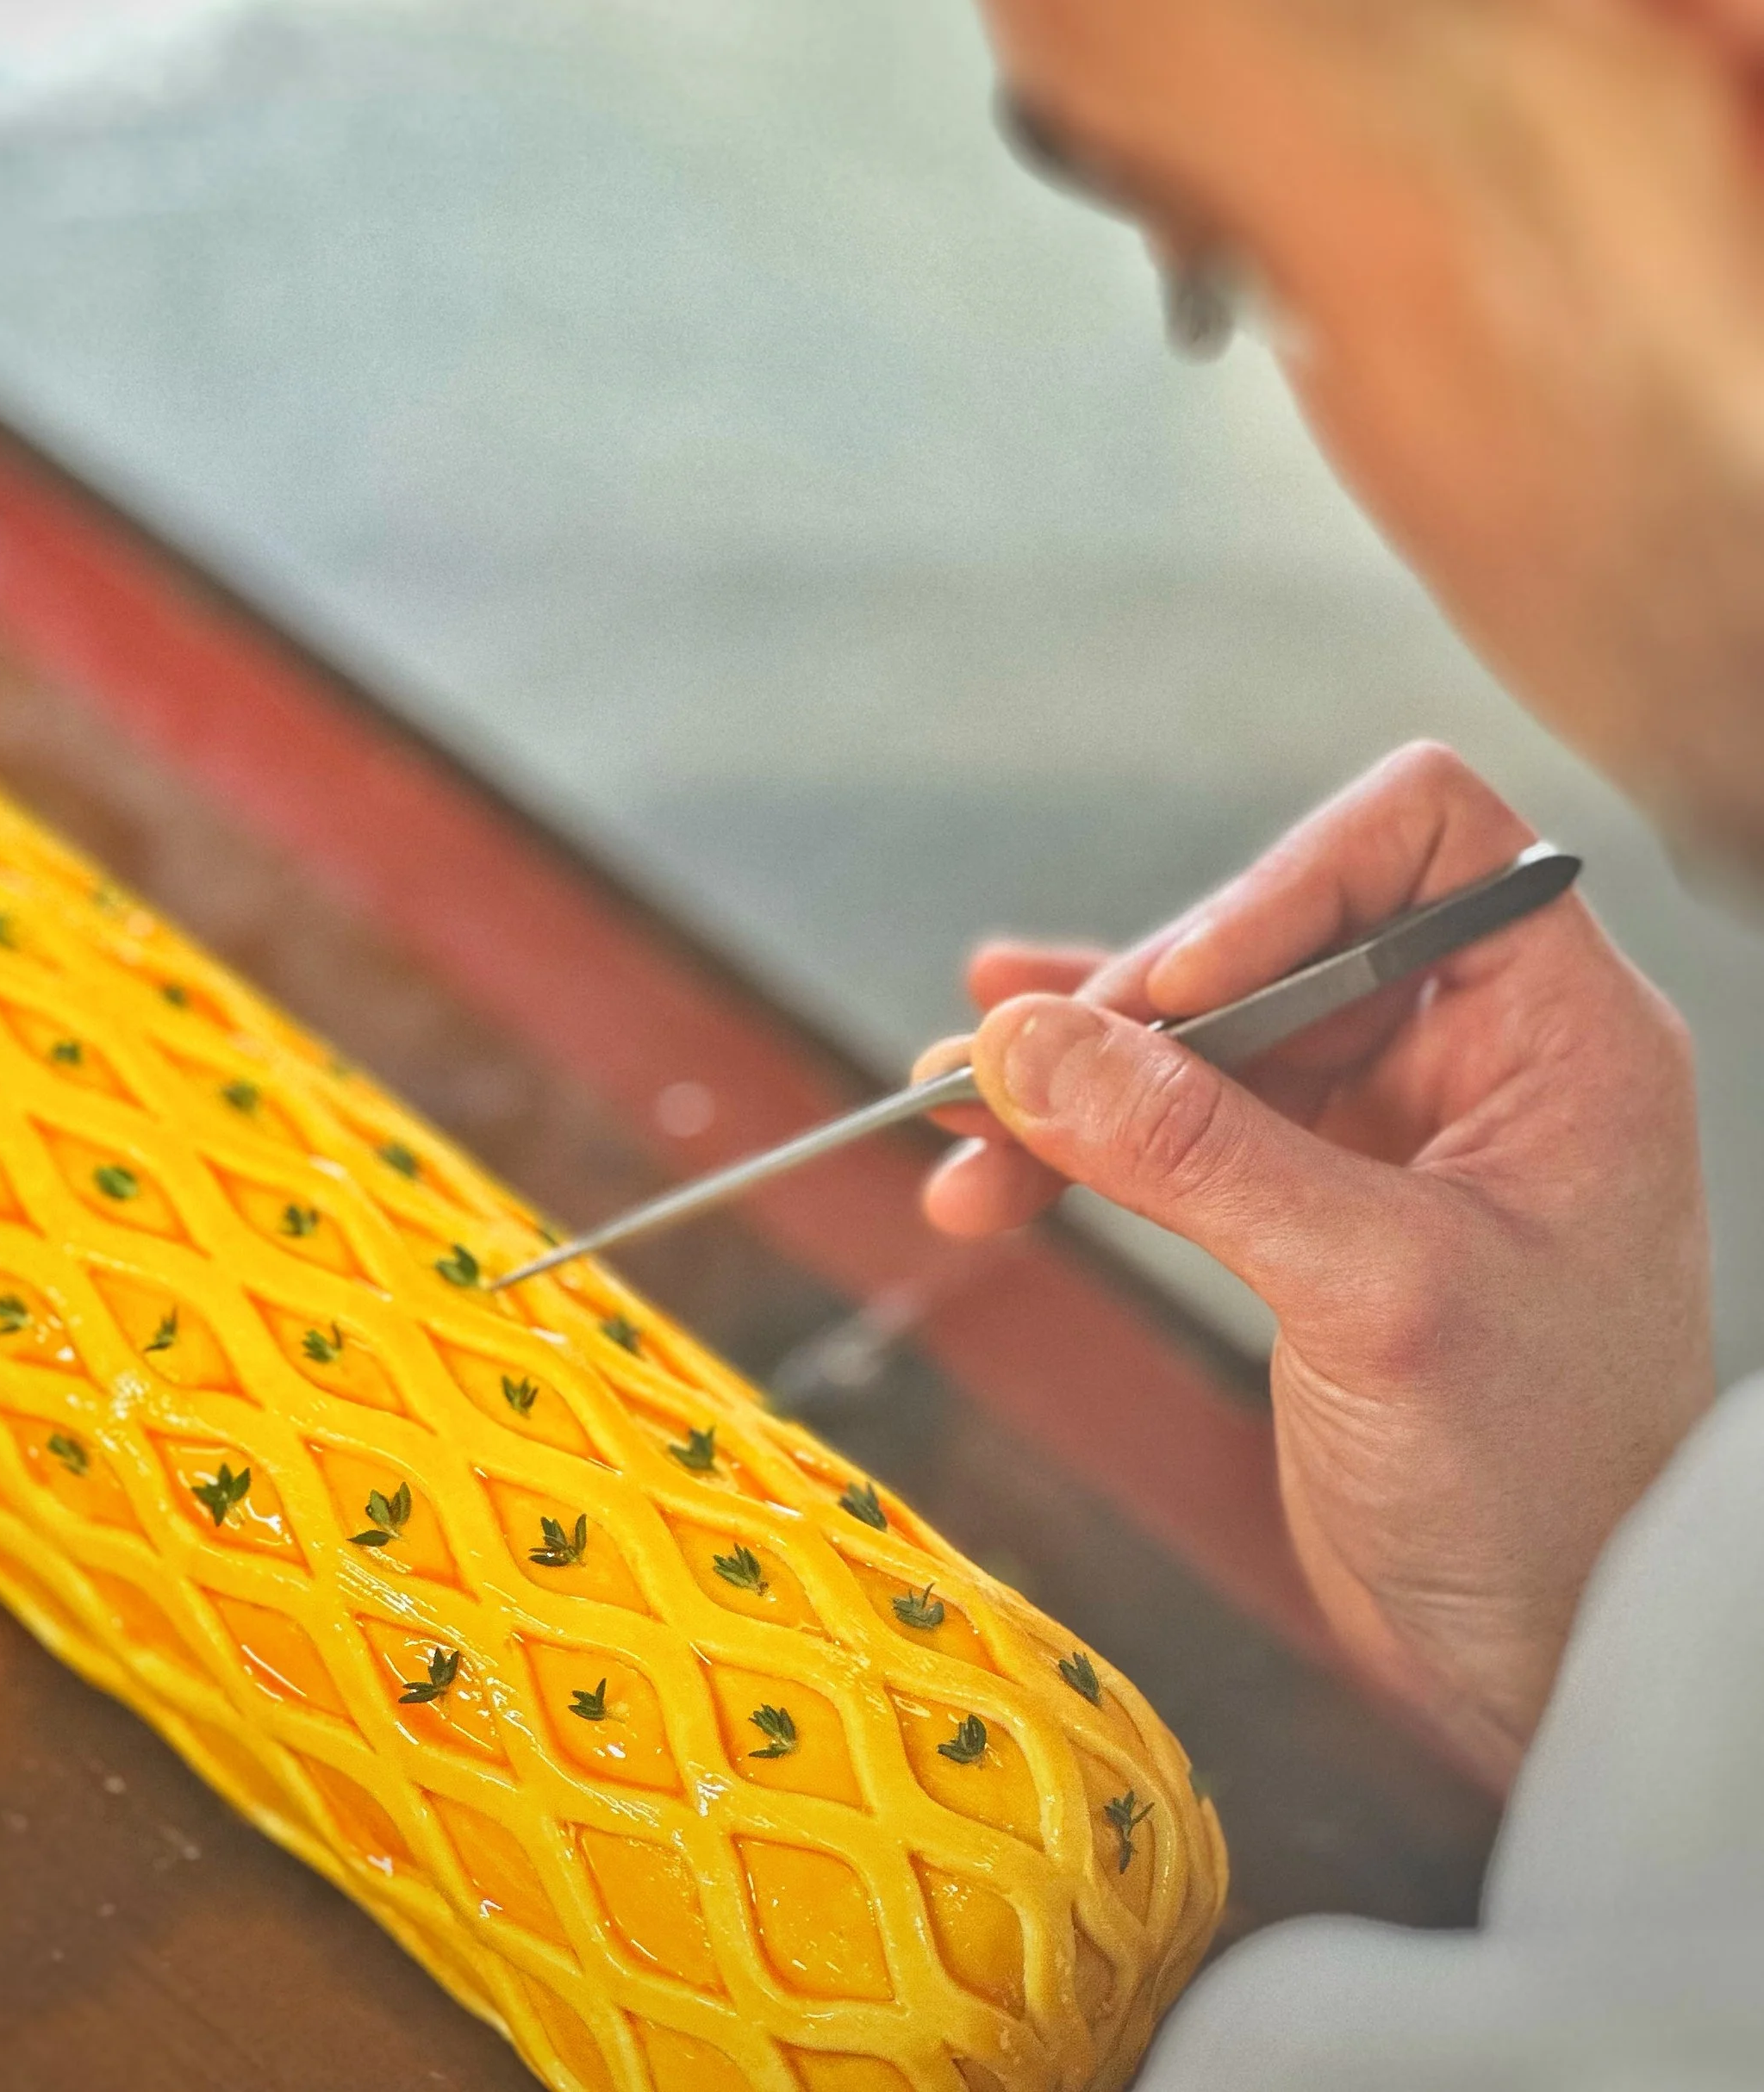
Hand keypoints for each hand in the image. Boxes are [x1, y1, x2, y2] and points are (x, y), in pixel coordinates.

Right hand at [913, 744, 1714, 1787]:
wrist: (1543, 1677)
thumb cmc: (1540, 1492)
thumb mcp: (1372, 1295)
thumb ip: (1197, 1151)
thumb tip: (1023, 1039)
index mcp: (1557, 1034)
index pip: (1422, 836)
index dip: (1287, 881)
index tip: (1181, 991)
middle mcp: (1473, 1058)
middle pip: (1274, 936)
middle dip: (1137, 1003)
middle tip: (1023, 1073)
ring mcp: (1386, 1134)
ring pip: (1201, 1038)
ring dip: (1077, 1075)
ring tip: (956, 1118)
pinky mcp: (1310, 1212)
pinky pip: (1176, 1130)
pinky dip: (1079, 1141)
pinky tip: (985, 1156)